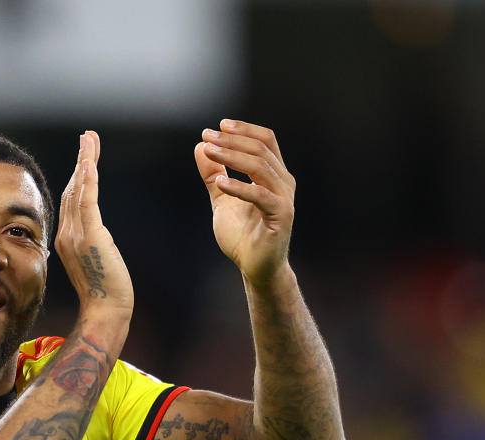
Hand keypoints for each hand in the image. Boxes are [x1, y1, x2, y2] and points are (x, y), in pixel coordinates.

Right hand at [55, 131, 133, 320]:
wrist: (105, 310)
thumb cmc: (104, 292)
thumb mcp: (93, 262)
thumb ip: (87, 245)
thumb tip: (91, 236)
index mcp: (65, 238)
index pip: (70, 199)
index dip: (76, 175)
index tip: (84, 156)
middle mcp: (66, 233)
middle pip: (72, 188)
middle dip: (81, 160)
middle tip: (88, 136)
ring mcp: (75, 235)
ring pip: (78, 190)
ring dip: (85, 161)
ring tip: (89, 139)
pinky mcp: (90, 237)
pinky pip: (87, 202)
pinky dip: (87, 180)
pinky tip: (89, 162)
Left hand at [195, 120, 295, 288]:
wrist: (255, 268)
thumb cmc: (242, 235)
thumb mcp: (222, 199)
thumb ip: (213, 174)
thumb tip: (199, 146)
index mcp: (274, 175)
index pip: (265, 141)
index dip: (243, 130)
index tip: (217, 127)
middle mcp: (283, 183)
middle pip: (260, 149)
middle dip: (232, 140)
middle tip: (207, 137)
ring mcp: (284, 199)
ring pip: (261, 166)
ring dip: (232, 156)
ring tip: (209, 152)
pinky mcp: (281, 216)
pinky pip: (260, 195)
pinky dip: (239, 186)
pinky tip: (220, 183)